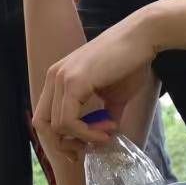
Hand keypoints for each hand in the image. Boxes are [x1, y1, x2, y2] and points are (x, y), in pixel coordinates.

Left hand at [34, 13, 156, 157]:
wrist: (143, 37)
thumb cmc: (131, 63)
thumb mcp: (113, 97)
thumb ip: (103, 117)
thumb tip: (104, 141)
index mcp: (58, 79)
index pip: (44, 118)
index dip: (61, 138)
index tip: (87, 145)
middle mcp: (53, 78)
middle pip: (41, 125)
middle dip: (65, 144)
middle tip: (91, 147)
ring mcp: (60, 78)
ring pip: (56, 127)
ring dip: (83, 138)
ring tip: (107, 135)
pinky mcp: (72, 82)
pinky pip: (68, 121)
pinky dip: (86, 133)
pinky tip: (107, 129)